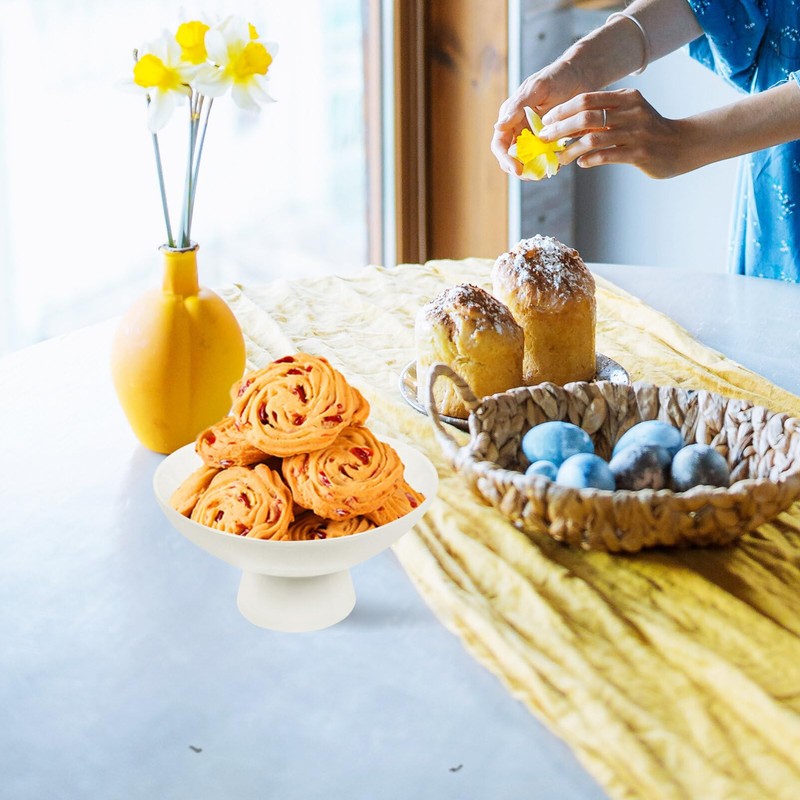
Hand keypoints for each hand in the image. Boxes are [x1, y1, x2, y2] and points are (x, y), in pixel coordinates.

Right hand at [491, 60, 583, 176]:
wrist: (583, 74)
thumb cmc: (558, 76)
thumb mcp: (538, 89)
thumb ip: (517, 108)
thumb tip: (498, 126)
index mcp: (511, 117)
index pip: (500, 145)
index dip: (505, 159)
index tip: (517, 169)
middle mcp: (520, 129)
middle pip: (511, 158)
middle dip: (520, 169)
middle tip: (534, 175)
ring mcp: (535, 136)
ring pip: (527, 162)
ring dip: (534, 170)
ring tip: (545, 172)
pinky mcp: (550, 140)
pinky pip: (545, 158)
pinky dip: (549, 165)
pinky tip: (557, 165)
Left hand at [537, 88, 688, 178]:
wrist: (682, 145)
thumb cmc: (649, 130)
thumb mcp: (631, 112)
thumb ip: (606, 114)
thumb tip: (571, 123)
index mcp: (627, 98)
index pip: (587, 98)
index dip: (563, 109)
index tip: (547, 120)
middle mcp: (631, 111)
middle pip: (586, 116)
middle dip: (560, 128)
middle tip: (545, 139)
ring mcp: (636, 132)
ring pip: (593, 138)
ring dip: (571, 149)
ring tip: (560, 158)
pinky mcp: (639, 153)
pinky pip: (606, 156)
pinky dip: (589, 160)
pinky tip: (581, 163)